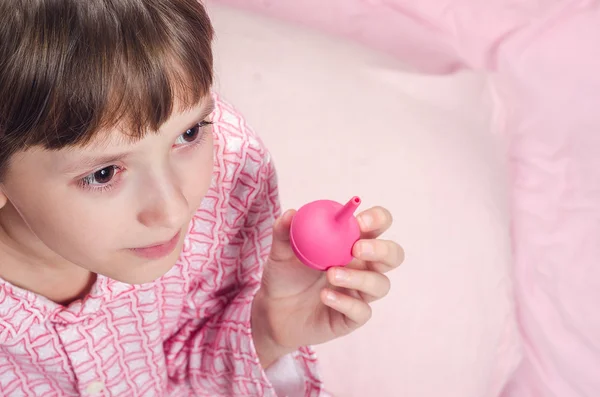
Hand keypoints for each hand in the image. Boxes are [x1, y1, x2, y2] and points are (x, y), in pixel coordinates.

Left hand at [251, 206, 404, 366]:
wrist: (273, 310)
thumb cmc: (284, 274)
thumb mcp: (280, 251)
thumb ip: (284, 231)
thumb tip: (290, 213)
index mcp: (352, 242)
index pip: (378, 225)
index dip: (377, 219)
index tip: (360, 221)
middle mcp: (363, 267)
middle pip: (393, 255)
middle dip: (382, 250)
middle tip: (357, 249)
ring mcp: (360, 293)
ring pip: (381, 285)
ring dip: (359, 278)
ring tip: (331, 274)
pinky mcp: (352, 317)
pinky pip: (361, 311)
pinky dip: (345, 302)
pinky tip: (324, 296)